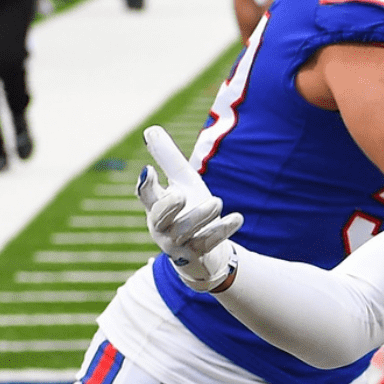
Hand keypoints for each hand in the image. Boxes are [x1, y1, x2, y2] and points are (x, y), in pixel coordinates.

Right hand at [135, 125, 242, 291]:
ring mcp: (179, 243)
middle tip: (181, 194)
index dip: (145, 184)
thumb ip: (168, 159)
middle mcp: (162, 227)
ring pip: (185, 231)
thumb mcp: (182, 183)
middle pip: (159, 218)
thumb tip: (151, 128)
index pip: (146, 196)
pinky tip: (238, 217)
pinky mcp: (198, 254)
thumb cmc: (189, 211)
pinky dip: (223, 230)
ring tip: (217, 202)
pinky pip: (208, 243)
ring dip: (201, 216)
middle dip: (168, 206)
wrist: (204, 253)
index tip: (149, 169)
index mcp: (156, 206)